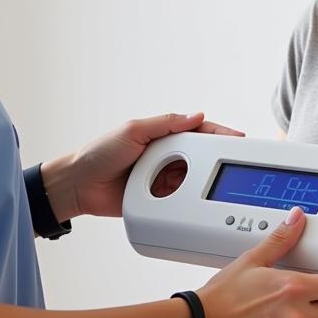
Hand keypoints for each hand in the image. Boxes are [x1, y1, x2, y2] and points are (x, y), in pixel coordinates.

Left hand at [46, 112, 242, 218]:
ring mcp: (163, 180)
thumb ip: (165, 123)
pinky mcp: (159, 202)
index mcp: (162, 136)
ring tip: (223, 184)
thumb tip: (196, 116)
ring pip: (194, 180)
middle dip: (219, 159)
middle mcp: (166, 157)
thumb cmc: (99, 153)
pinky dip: (192, 202)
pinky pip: (181, 201)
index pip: (198, 132)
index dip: (219, 135)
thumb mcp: (133, 130)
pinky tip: (203, 202)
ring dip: (206, 182)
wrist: (78, 187)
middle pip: (201, 157)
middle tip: (239, 164)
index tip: (238, 138)